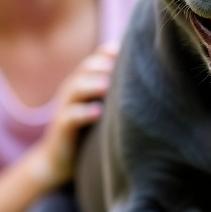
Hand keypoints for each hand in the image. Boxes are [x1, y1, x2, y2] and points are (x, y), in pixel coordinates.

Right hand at [28, 43, 117, 188]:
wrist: (59, 160)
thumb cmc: (89, 129)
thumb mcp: (102, 107)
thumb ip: (117, 92)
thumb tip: (151, 81)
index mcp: (83, 81)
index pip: (95, 60)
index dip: (109, 54)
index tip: (129, 52)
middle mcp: (72, 90)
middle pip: (85, 70)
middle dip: (102, 66)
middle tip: (119, 67)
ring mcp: (64, 107)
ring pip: (75, 89)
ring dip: (91, 85)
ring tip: (107, 86)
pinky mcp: (61, 127)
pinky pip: (70, 116)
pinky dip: (83, 112)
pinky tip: (98, 113)